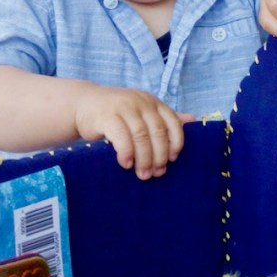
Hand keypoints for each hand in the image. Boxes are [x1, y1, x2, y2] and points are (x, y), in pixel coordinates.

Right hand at [74, 86, 193, 179]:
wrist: (84, 103)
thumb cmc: (116, 112)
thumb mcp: (141, 111)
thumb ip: (163, 117)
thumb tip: (193, 120)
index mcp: (152, 102)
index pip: (172, 122)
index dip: (176, 142)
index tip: (172, 160)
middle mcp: (140, 102)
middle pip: (157, 131)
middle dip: (159, 155)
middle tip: (156, 173)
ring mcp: (123, 107)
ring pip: (141, 136)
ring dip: (144, 158)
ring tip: (142, 174)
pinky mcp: (106, 116)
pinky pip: (121, 136)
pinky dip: (126, 153)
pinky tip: (125, 164)